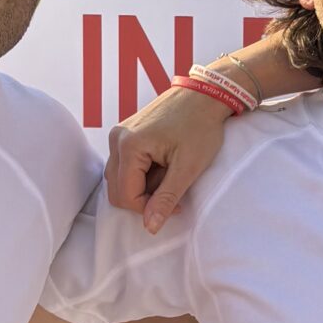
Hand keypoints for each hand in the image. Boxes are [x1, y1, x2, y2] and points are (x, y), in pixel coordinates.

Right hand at [105, 87, 229, 232]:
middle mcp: (117, 138)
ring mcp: (119, 134)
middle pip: (117, 190)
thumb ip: (166, 198)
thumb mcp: (188, 167)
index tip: (176, 205)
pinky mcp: (126, 134)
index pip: (125, 196)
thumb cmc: (201, 126)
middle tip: (173, 193)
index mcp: (129, 146)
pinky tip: (163, 167)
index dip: (148, 209)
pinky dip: (142, 174)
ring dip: (143, 187)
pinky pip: (125, 165)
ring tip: (170, 176)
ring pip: (119, 179)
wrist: (206, 95)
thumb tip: (150, 227)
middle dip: (143, 199)